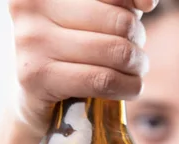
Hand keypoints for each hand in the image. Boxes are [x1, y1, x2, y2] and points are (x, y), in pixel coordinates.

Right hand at [8, 0, 155, 129]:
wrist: (32, 99)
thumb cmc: (69, 51)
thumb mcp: (93, 19)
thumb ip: (118, 4)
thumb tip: (147, 2)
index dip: (134, 0)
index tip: (145, 8)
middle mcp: (32, 6)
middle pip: (119, 21)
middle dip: (137, 41)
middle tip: (134, 55)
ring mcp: (31, 41)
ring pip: (114, 52)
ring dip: (136, 67)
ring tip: (134, 72)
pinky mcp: (36, 77)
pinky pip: (102, 80)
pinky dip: (127, 87)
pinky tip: (129, 88)